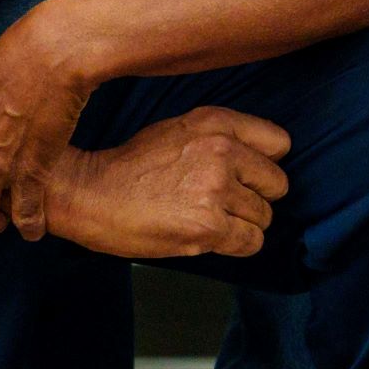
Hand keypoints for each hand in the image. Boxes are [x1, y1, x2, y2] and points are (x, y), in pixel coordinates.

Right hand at [37, 108, 292, 259]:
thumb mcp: (179, 129)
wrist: (89, 193)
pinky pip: (251, 242)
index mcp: (216, 122)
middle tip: (223, 204)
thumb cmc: (132, 166)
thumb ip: (221, 137)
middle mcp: (222, 151)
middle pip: (277, 184)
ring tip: (207, 220)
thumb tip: (257, 160)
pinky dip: (236, 246)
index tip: (246, 175)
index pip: (280, 143)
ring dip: (241, 224)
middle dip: (255, 197)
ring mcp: (216, 190)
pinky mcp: (208, 227)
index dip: (264, 164)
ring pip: (264, 217)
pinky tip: (208, 238)